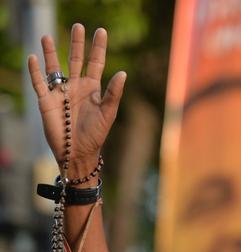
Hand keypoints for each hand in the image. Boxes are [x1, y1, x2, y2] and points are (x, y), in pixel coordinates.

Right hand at [28, 23, 125, 178]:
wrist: (78, 153)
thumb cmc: (95, 135)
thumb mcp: (108, 114)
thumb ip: (113, 93)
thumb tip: (123, 73)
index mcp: (92, 89)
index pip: (96, 63)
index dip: (98, 48)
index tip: (101, 31)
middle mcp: (76, 87)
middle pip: (75, 59)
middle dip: (77, 43)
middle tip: (79, 26)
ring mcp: (60, 93)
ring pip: (54, 68)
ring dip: (51, 53)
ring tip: (47, 36)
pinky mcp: (47, 102)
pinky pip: (39, 83)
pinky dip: (35, 71)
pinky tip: (34, 58)